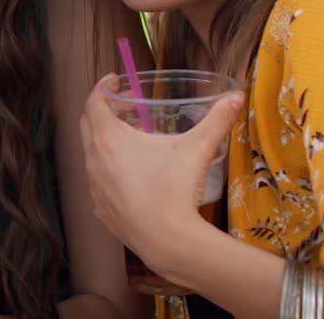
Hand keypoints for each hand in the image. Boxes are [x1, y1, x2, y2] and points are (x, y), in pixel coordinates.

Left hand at [79, 78, 243, 278]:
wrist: (167, 242)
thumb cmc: (176, 189)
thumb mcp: (197, 148)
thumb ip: (216, 120)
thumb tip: (236, 97)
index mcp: (109, 139)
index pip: (93, 102)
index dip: (102, 87)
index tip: (115, 80)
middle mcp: (93, 161)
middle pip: (87, 125)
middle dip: (104, 111)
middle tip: (126, 107)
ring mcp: (94, 187)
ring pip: (91, 155)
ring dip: (106, 142)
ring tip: (133, 141)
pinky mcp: (100, 210)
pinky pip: (97, 182)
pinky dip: (108, 170)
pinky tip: (132, 176)